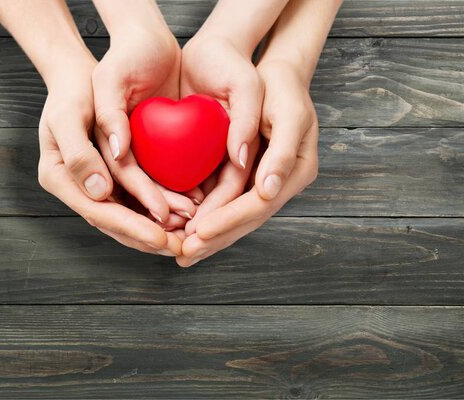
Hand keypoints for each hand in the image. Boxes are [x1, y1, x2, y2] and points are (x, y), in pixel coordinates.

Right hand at [37, 56, 181, 255]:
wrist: (81, 76)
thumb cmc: (72, 90)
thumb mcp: (68, 115)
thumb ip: (78, 154)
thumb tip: (100, 192)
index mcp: (60, 178)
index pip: (98, 212)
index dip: (131, 227)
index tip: (160, 238)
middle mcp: (79, 187)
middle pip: (116, 222)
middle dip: (149, 237)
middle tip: (181, 248)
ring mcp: (97, 184)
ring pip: (130, 215)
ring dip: (159, 227)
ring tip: (189, 234)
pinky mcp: (114, 176)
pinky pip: (138, 198)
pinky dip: (161, 208)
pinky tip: (185, 212)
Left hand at [176, 60, 318, 266]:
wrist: (273, 74)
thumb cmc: (282, 88)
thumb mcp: (288, 112)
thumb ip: (280, 151)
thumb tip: (267, 190)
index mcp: (294, 172)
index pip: (259, 206)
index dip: (229, 221)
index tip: (200, 232)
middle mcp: (278, 183)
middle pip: (245, 220)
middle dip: (215, 238)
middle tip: (184, 254)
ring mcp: (261, 182)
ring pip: (233, 216)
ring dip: (208, 237)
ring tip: (181, 253)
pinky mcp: (244, 175)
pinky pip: (224, 202)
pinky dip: (205, 216)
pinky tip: (184, 229)